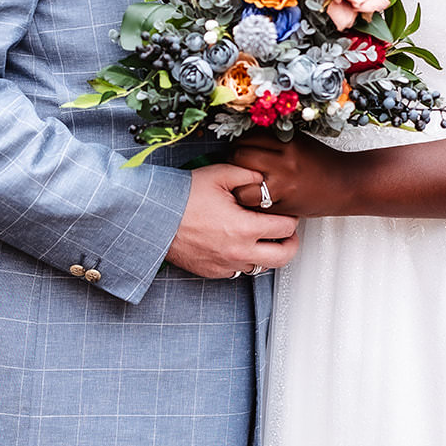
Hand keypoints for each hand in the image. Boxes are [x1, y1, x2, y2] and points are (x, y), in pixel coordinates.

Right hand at [165, 163, 300, 277]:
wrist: (153, 217)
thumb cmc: (182, 196)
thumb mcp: (219, 175)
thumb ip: (248, 174)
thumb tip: (263, 178)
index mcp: (245, 228)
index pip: (286, 229)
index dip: (292, 219)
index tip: (287, 213)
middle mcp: (238, 252)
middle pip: (283, 257)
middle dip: (290, 244)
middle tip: (287, 233)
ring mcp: (226, 265)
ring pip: (261, 267)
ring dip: (266, 253)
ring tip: (261, 237)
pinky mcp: (213, 272)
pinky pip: (239, 271)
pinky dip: (244, 259)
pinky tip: (238, 244)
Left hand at [232, 133, 352, 218]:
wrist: (347, 184)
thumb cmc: (324, 163)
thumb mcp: (300, 142)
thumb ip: (276, 141)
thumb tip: (246, 141)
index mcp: (288, 143)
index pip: (249, 137)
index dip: (240, 143)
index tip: (240, 147)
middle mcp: (284, 162)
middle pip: (240, 157)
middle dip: (233, 161)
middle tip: (236, 165)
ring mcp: (283, 185)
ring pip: (242, 184)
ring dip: (237, 185)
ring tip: (242, 184)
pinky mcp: (284, 204)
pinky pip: (255, 204)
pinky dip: (250, 202)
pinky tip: (254, 199)